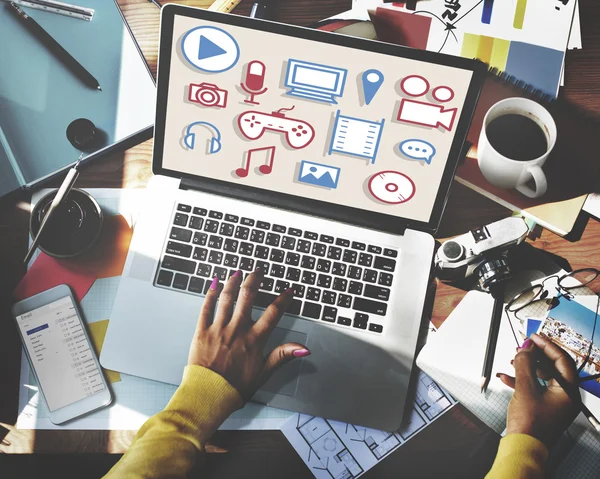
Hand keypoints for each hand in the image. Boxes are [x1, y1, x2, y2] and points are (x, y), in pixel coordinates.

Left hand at [188, 269, 309, 400]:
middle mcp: (237, 330)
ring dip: (233, 282)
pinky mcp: (202, 332)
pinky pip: (206, 308)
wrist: (208, 395)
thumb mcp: (264, 373)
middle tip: (258, 271)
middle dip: (254, 281)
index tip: (288, 291)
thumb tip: (303, 349)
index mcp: (254, 340)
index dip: (283, 300)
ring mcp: (218, 329)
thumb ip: (283, 356)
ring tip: (238, 272)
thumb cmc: (235, 388)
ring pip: (227, 298)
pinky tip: (214, 284)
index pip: (273, 313)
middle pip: (248, 297)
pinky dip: (210, 294)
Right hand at [497, 333, 580, 446]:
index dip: (547, 345)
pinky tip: (507, 378)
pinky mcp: (543, 408)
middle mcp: (565, 397)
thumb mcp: (525, 388)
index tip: (533, 337)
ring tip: (513, 361)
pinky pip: (535, 388)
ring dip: (527, 367)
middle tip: (522, 347)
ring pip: (543, 377)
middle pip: (553, 367)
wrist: (523, 448)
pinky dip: (522, 380)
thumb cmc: (530, 425)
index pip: (562, 360)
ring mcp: (555, 403)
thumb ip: (525, 364)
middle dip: (535, 355)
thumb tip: (526, 348)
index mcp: (568, 391)